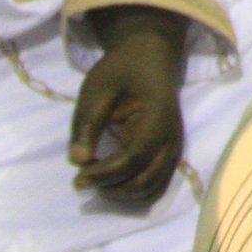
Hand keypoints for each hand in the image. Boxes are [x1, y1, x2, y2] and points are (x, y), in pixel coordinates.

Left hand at [68, 5, 188, 203]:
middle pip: (144, 180)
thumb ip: (87, 124)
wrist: (149, 58)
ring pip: (152, 188)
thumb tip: (77, 161)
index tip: (77, 177)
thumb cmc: (121, 69)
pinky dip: (133, 191)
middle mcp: (171, 137)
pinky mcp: (169, 153)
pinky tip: (111, 181)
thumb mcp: (96, 89)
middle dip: (111, 188)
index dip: (104, 174)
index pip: (133, 158)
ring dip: (122, 193)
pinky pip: (155, 183)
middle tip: (82, 180)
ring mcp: (174, 147)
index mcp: (157, 117)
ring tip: (96, 181)